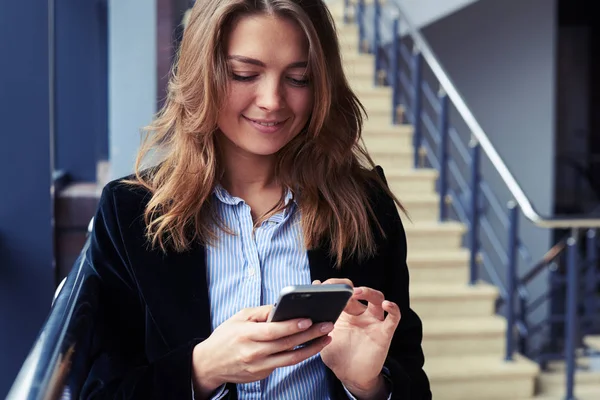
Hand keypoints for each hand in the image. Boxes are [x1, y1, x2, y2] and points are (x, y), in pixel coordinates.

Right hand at [191, 305, 332, 398]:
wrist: (210, 364)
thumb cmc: (226, 336)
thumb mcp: (240, 317)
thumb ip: (262, 312)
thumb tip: (284, 306)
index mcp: (246, 335)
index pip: (273, 331)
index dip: (292, 326)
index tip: (309, 319)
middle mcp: (254, 353)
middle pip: (287, 344)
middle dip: (310, 334)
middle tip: (328, 325)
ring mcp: (259, 367)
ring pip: (291, 358)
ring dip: (312, 348)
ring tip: (326, 338)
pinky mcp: (262, 375)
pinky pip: (284, 363)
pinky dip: (299, 354)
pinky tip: (311, 346)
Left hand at [316, 279, 400, 398]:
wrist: (350, 376)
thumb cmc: (336, 355)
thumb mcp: (322, 335)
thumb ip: (317, 319)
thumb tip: (307, 302)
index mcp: (345, 312)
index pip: (343, 291)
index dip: (334, 286)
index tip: (321, 286)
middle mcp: (360, 313)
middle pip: (359, 291)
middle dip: (348, 288)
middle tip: (337, 289)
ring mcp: (373, 322)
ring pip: (377, 298)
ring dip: (368, 292)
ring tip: (356, 292)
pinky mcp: (384, 333)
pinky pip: (393, 318)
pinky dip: (393, 309)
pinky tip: (386, 304)